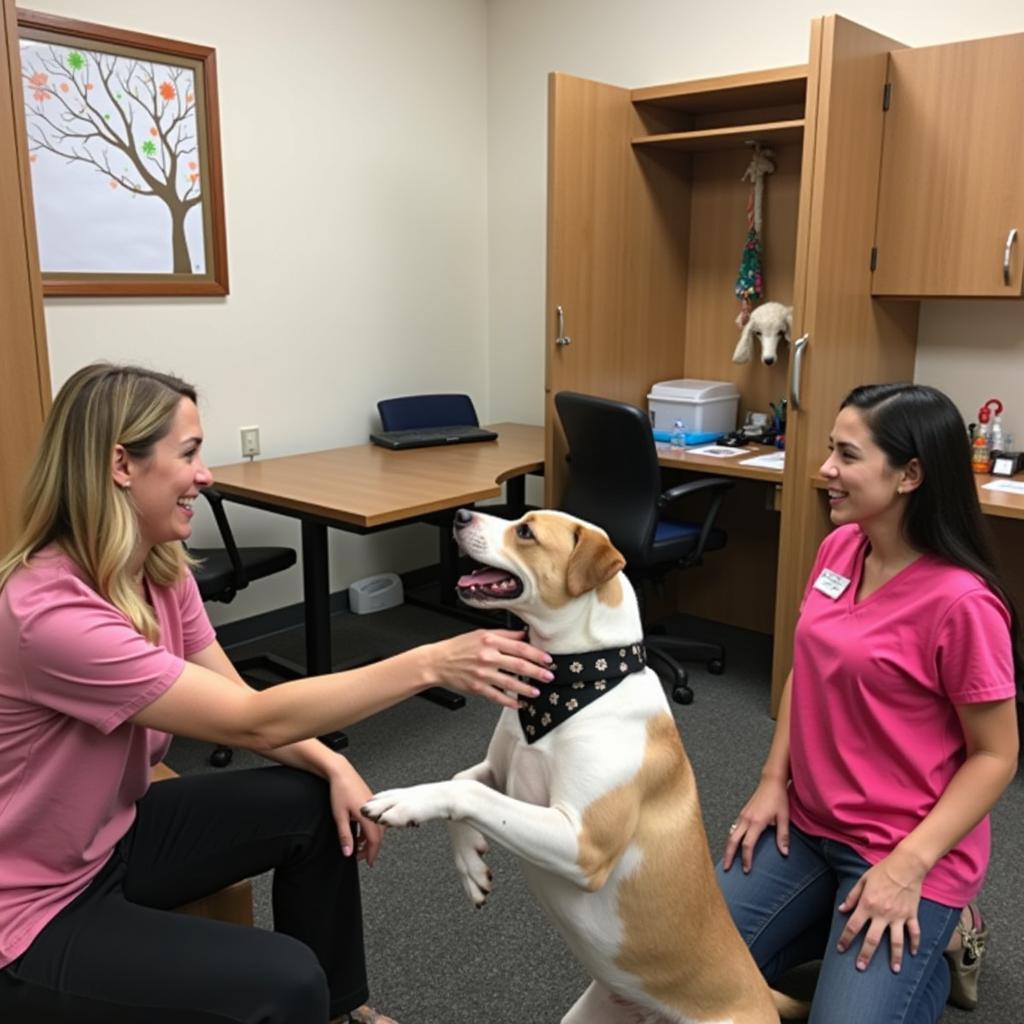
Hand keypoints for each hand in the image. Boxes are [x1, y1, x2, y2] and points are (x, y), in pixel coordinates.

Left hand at [326, 755, 382, 865]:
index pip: (374, 840)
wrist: (340, 771)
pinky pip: (373, 819)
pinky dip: (368, 829)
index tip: (369, 862)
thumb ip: (345, 835)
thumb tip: (348, 852)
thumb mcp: (339, 816)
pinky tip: (359, 832)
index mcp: (367, 815)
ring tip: (359, 846)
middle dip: (371, 848)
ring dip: (369, 839)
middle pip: (378, 835)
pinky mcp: (369, 801)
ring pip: (376, 827)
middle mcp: (373, 810)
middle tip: (362, 858)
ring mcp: (372, 805)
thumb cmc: (340, 790)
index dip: (372, 853)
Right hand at [429, 629, 552, 708]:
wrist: (438, 662)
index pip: (519, 647)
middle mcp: (488, 657)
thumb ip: (504, 635)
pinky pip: (497, 696)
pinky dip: (509, 702)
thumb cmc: (459, 647)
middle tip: (549, 676)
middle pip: (519, 665)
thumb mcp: (481, 634)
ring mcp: (483, 674)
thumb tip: (524, 635)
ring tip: (537, 691)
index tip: (547, 659)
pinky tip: (518, 703)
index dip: (536, 654)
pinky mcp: (477, 688)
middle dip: (537, 672)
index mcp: (490, 641)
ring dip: (526, 688)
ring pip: (510, 683)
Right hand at [722, 775, 789, 872]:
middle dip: (728, 855)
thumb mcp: (784, 817)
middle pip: (733, 841)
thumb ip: (783, 836)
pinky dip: (731, 838)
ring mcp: (742, 815)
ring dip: (728, 847)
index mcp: (756, 821)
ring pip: (731, 834)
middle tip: (726, 868)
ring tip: (727, 858)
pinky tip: (732, 843)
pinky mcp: (743, 813)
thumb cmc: (778, 797)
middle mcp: (746, 819)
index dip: (746, 859)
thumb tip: (784, 852)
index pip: (747, 845)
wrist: (771, 781)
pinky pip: (733, 828)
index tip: (746, 870)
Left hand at [836, 851, 925, 972]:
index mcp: (867, 905)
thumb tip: (841, 909)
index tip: (840, 949)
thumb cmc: (882, 871)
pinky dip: (915, 944)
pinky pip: (914, 933)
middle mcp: (882, 914)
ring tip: (894, 970)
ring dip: (894, 958)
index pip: (853, 926)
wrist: (905, 866)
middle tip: (860, 967)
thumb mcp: (862, 880)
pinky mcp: (912, 915)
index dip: (845, 939)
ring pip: (896, 942)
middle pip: (872, 939)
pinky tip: (913, 954)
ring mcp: (899, 917)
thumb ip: (852, 897)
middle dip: (865, 955)